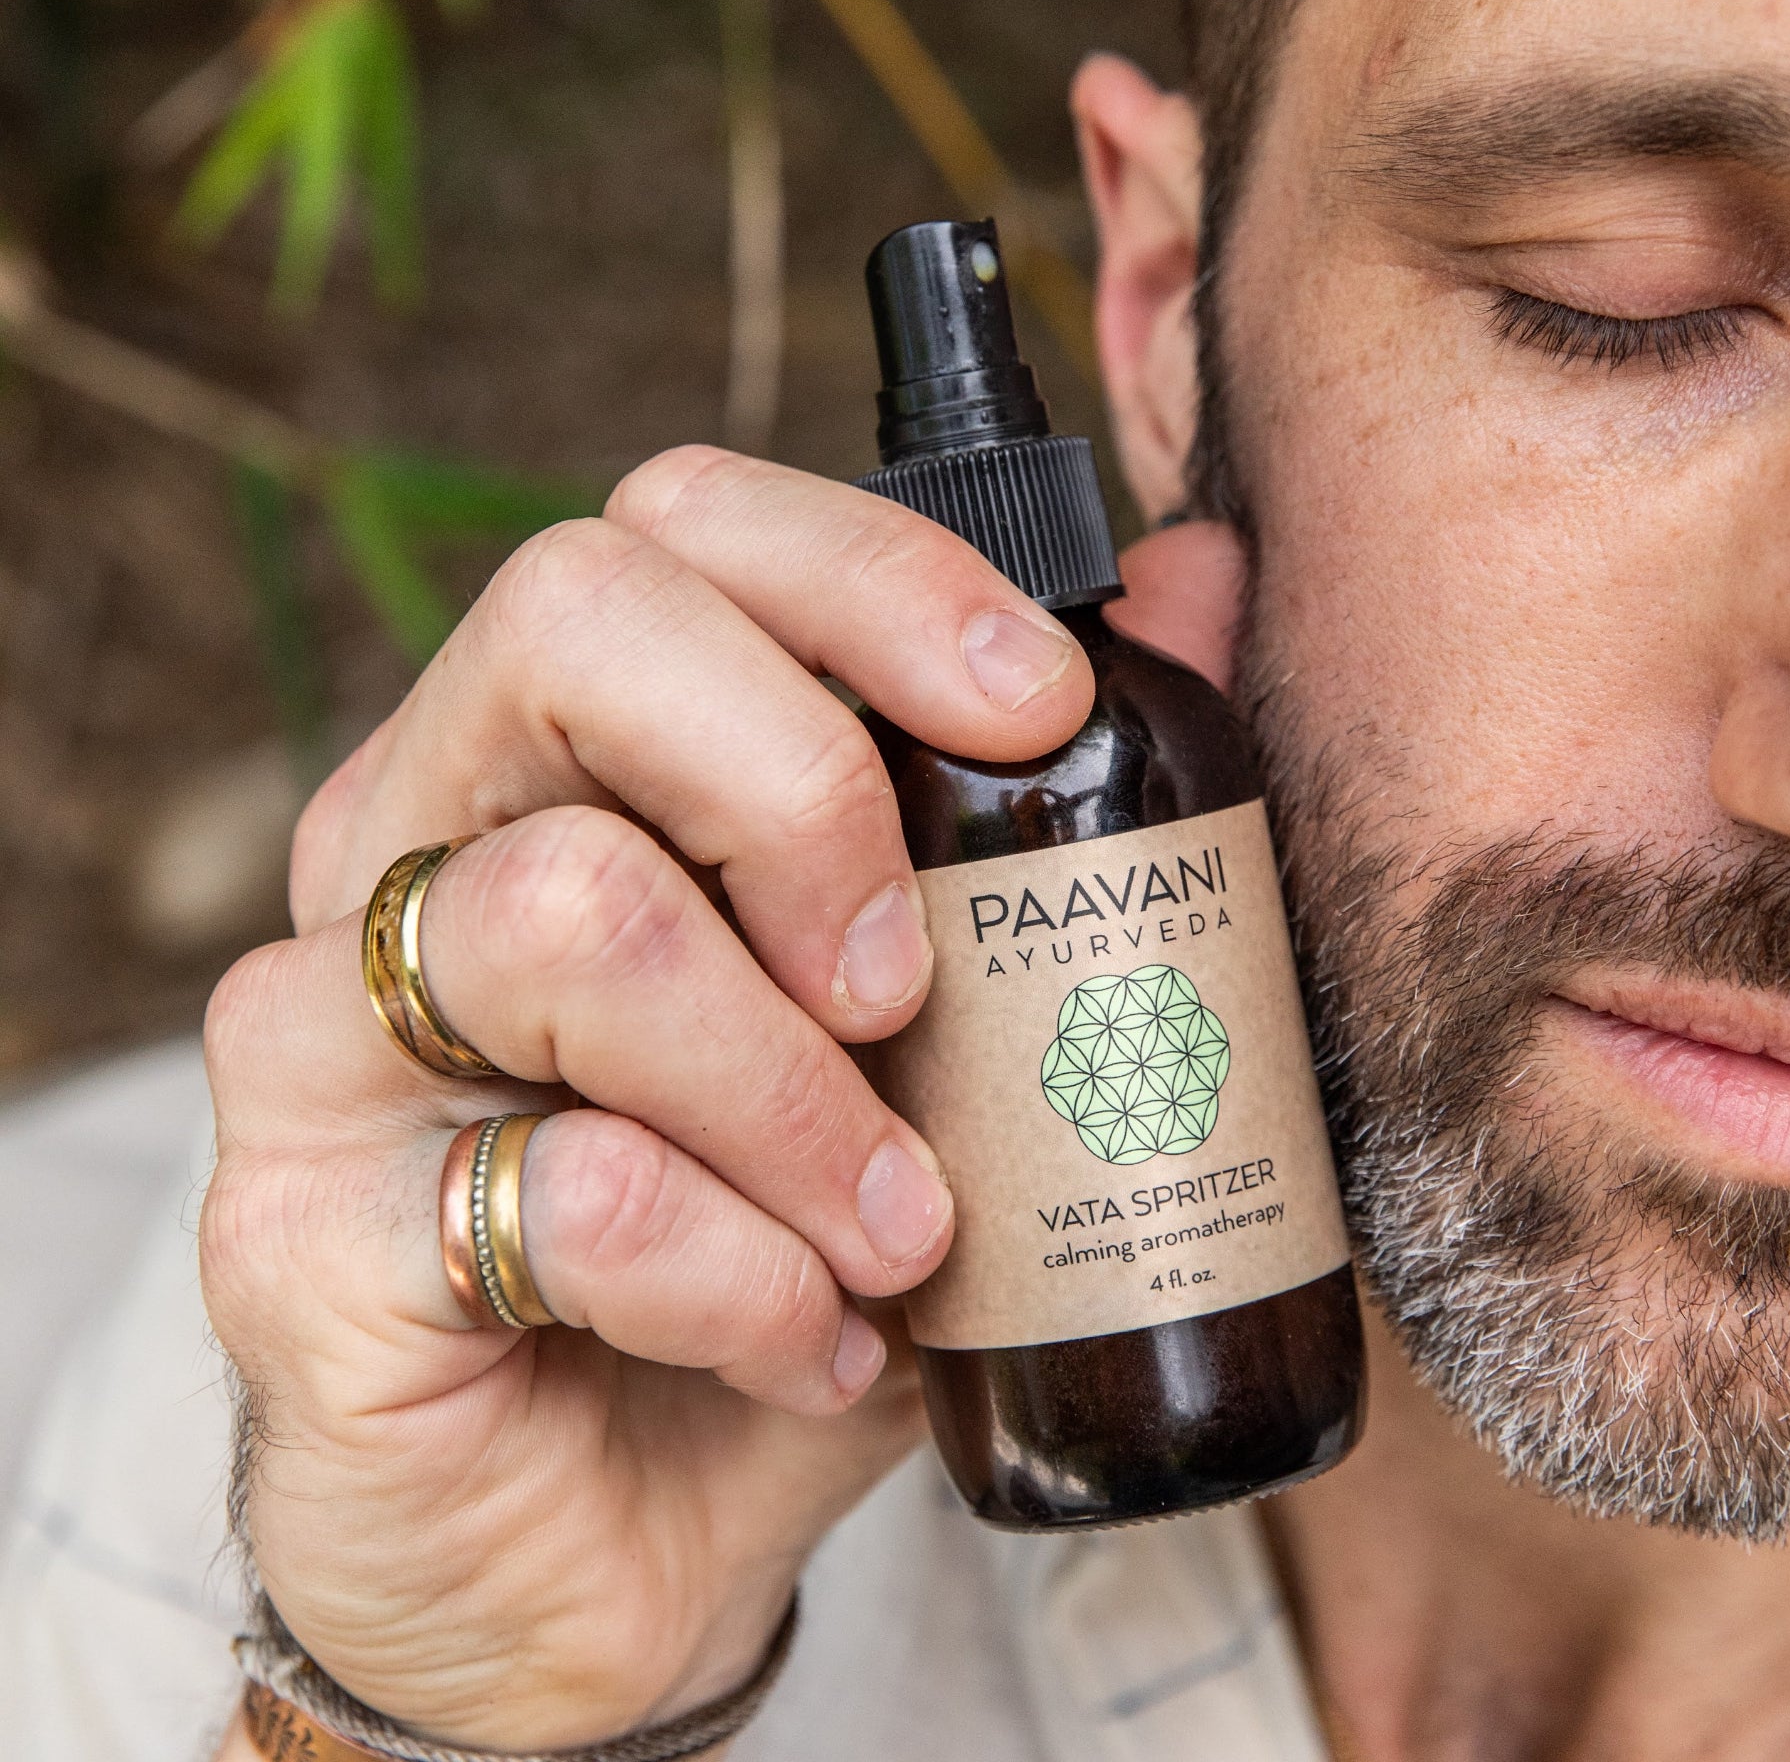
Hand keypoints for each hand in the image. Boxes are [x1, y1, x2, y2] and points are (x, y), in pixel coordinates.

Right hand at [201, 449, 1094, 1749]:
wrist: (604, 1551)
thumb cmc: (772, 1248)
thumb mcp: (936, 1034)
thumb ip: (1042, 802)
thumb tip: (1199, 581)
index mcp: (556, 755)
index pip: (672, 531)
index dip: (866, 577)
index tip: (1034, 707)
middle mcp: (413, 837)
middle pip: (577, 621)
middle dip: (806, 783)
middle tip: (913, 984)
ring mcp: (326, 1023)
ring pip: (574, 911)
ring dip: (805, 1097)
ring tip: (903, 1233)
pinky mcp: (296, 1227)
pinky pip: (566, 1188)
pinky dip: (746, 1280)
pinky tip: (806, 1345)